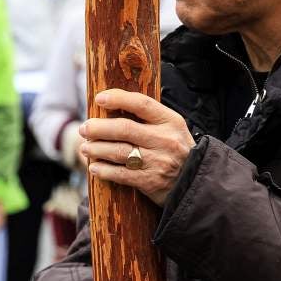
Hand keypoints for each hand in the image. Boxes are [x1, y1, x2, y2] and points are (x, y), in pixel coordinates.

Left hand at [80, 89, 194, 206]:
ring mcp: (157, 161)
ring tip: (85, 148)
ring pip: (119, 152)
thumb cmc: (177, 150)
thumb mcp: (173, 128)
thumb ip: (150, 118)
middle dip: (99, 128)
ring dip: (97, 149)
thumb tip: (115, 105)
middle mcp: (164, 140)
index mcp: (171, 121)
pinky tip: (94, 167)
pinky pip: (121, 174)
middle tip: (85, 128)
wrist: (195, 183)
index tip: (99, 98)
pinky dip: (104, 170)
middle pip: (124, 129)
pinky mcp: (150, 181)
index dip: (118, 99)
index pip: (141, 103)